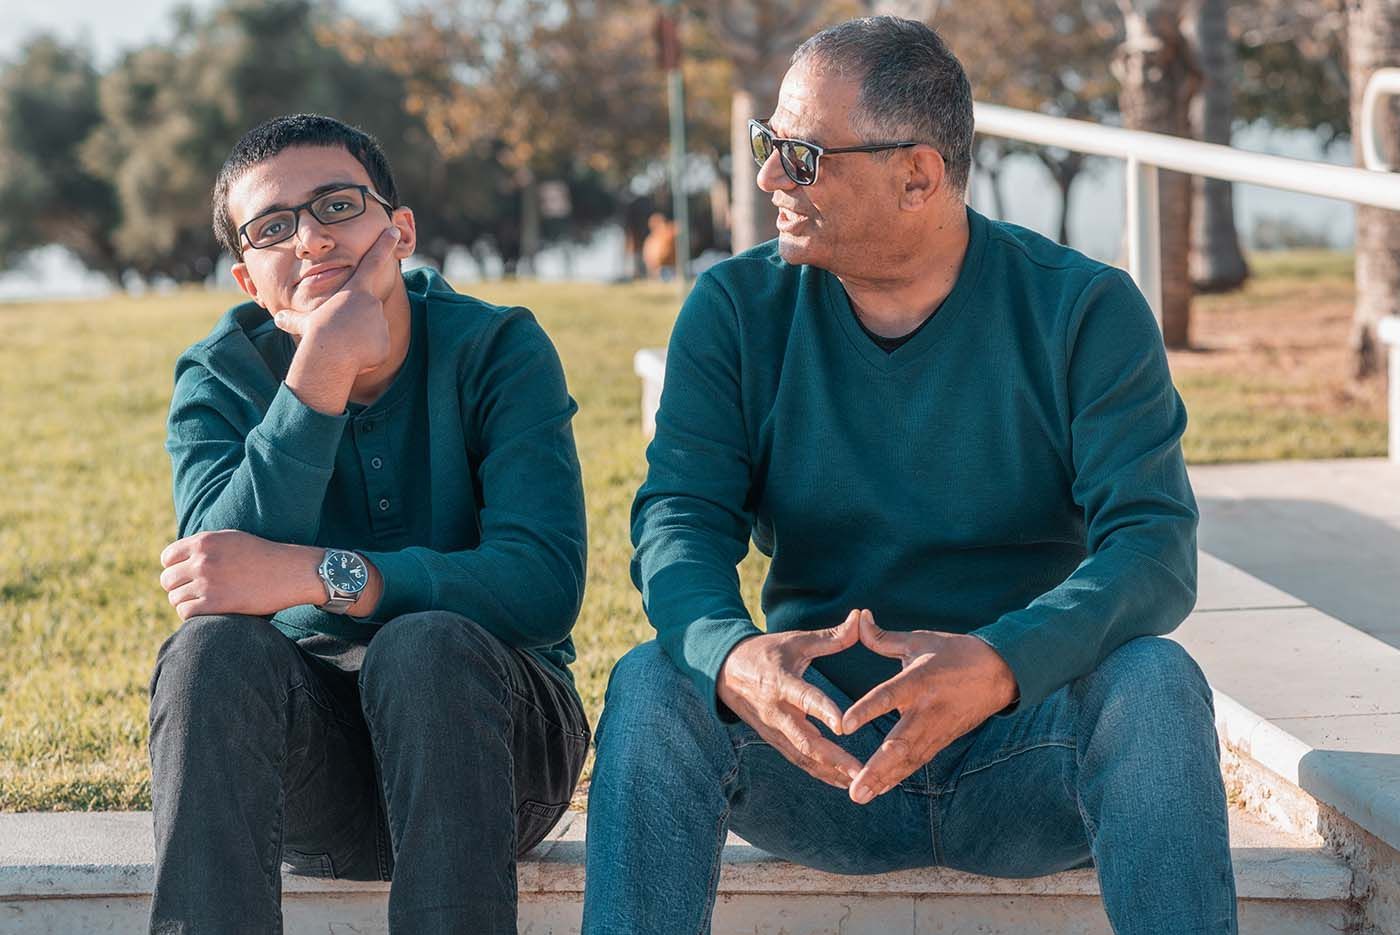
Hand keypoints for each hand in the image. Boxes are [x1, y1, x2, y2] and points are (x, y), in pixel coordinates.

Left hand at [158, 530, 326, 621]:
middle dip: (179, 587)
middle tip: (196, 593)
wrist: (290, 573)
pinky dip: (192, 615)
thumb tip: (177, 560)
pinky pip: (185, 612)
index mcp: (204, 541)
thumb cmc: (263, 556)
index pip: (167, 558)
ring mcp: (207, 583)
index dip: (175, 568)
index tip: (187, 576)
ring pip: (175, 598)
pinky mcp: (215, 604)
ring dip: (186, 602)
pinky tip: (207, 612)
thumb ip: (204, 546)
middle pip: (168, 580)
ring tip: (204, 603)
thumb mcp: (232, 539)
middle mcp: (202, 560)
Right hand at [276, 225, 401, 375]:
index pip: (372, 262)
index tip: (393, 231)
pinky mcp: (385, 341)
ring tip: (347, 346)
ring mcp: (380, 321)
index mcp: (355, 291)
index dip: (384, 245)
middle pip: (367, 312)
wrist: (331, 354)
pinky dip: (368, 355)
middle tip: (342, 335)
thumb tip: (278, 319)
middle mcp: (371, 302)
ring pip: (372, 332)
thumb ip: (295, 320)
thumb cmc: (316, 334)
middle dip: (355, 326)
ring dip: (359, 341)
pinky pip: (377, 349)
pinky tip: (357, 357)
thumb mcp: (304, 323)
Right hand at [715, 610, 863, 788]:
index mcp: (781, 682)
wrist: (725, 671)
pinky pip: (797, 760)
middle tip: (860, 770)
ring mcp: (773, 730)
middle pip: (804, 739)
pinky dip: (819, 772)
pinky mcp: (773, 740)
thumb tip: (859, 618)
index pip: (804, 699)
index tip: (844, 726)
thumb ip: (830, 637)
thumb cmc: (766, 652)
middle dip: (833, 757)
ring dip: (829, 771)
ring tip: (857, 781)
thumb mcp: (795, 641)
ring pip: (802, 756)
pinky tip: (841, 781)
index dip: (823, 712)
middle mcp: (776, 711)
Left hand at [841, 610, 1017, 805]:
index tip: (844, 725)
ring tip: (859, 796)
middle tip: (854, 789)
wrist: (999, 672)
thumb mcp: (920, 641)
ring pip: (908, 759)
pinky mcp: (942, 739)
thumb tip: (857, 617)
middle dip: (876, 768)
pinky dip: (898, 776)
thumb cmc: (954, 653)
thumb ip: (883, 637)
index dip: (867, 710)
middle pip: (899, 743)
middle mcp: (927, 710)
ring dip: (884, 779)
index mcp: (919, 681)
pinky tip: (879, 790)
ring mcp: (936, 729)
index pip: (888, 697)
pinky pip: (917, 761)